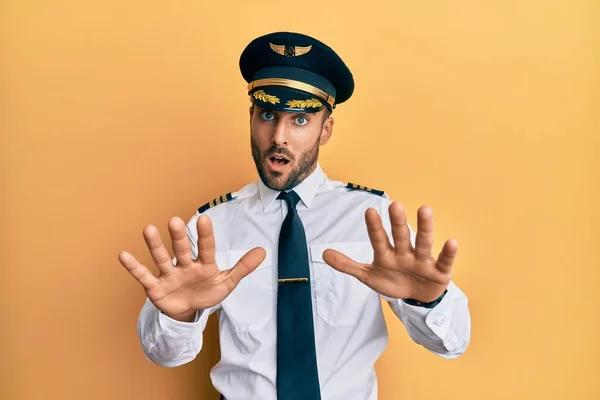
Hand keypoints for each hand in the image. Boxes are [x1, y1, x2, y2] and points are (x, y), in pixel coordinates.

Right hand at [118, 215, 265, 320]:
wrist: (188, 311)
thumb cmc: (207, 292)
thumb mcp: (227, 283)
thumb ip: (243, 267)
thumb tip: (263, 251)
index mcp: (204, 264)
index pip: (206, 248)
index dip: (205, 235)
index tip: (203, 218)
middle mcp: (185, 265)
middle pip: (182, 249)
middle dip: (179, 237)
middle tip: (175, 221)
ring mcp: (169, 275)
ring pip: (162, 258)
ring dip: (155, 245)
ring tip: (148, 229)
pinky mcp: (156, 287)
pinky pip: (144, 276)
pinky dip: (134, 267)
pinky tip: (123, 254)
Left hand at [322, 203, 455, 302]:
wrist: (416, 298)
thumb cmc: (392, 281)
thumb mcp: (368, 276)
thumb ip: (348, 265)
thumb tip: (324, 253)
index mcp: (387, 254)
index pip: (379, 240)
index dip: (374, 228)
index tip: (369, 211)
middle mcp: (405, 253)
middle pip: (401, 236)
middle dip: (397, 222)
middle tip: (394, 205)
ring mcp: (422, 261)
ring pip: (423, 242)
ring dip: (425, 227)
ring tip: (425, 209)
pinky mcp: (439, 272)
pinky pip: (444, 261)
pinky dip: (448, 253)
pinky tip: (452, 241)